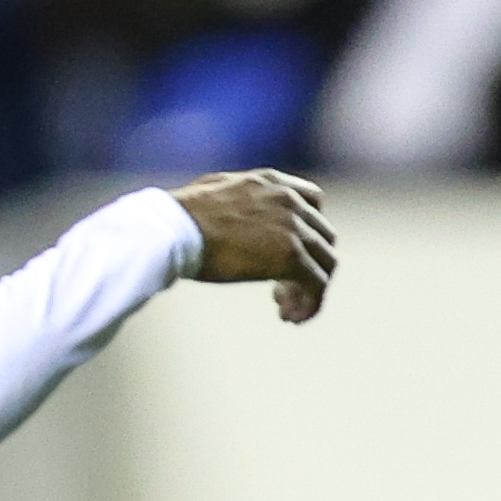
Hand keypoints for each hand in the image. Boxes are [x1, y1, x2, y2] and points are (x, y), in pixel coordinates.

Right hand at [172, 169, 334, 321]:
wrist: (174, 230)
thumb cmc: (181, 218)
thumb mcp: (215, 191)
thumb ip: (238, 199)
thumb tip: (231, 211)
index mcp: (272, 182)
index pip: (313, 202)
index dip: (308, 231)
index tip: (292, 253)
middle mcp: (290, 200)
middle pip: (322, 238)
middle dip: (306, 266)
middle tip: (280, 291)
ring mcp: (294, 228)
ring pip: (325, 265)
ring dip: (308, 291)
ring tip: (286, 311)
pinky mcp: (292, 257)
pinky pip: (317, 286)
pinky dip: (309, 305)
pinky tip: (289, 318)